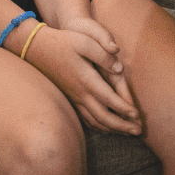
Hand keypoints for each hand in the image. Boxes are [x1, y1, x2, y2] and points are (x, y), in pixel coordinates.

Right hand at [25, 16, 141, 135]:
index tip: (137, 116)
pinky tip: (107, 127)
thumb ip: (103, 54)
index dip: (124, 109)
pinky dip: (99, 126)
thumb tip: (120, 68)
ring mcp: (74, 97)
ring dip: (112, 129)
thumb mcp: (85, 41)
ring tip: (127, 133)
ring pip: (94, 120)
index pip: (108, 99)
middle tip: (139, 132)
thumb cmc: (63, 42)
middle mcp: (80, 93)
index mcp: (86, 79)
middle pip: (103, 117)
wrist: (36, 47)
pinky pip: (86, 118)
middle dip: (122, 126)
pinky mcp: (70, 98)